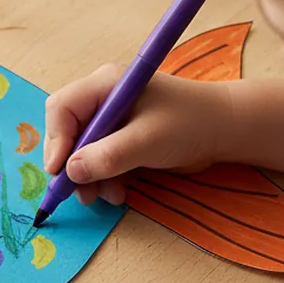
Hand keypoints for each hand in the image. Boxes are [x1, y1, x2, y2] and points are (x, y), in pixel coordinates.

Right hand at [44, 69, 233, 205]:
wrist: (226, 131)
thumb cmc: (190, 124)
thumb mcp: (147, 141)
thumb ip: (108, 156)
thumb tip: (71, 172)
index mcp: (105, 85)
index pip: (62, 108)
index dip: (56, 140)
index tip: (60, 172)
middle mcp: (103, 99)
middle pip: (67, 131)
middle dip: (71, 164)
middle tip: (79, 193)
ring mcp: (112, 119)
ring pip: (81, 151)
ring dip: (89, 177)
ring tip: (105, 197)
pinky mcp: (121, 138)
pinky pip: (99, 160)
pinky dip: (103, 178)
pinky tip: (118, 192)